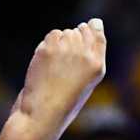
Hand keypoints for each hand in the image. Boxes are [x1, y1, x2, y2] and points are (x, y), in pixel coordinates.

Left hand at [10, 21, 106, 139]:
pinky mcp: (51, 48)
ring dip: (57, 45)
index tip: (80, 39)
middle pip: (79, 30)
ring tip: (53, 69)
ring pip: (65, 33)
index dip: (88, 30)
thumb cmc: (62, 104)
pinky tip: (44, 65)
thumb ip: (89, 57)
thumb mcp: (84, 83)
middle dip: (70, 41)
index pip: (97, 32)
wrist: (41, 116)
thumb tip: (92, 23)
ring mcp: (68, 49)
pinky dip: (46, 46)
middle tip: (61, 65)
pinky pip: (51, 35)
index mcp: (97, 65)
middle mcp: (85, 54)